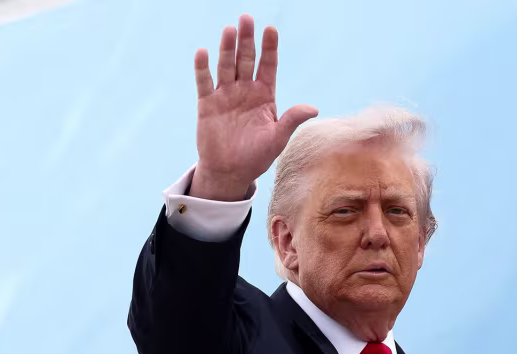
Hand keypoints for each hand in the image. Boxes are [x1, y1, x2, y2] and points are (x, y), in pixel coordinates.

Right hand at [191, 15, 318, 200]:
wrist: (231, 172)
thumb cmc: (257, 156)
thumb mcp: (278, 139)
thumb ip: (292, 120)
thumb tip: (314, 108)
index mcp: (264, 95)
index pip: (267, 66)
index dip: (269, 48)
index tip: (271, 30)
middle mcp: (245, 90)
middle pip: (246, 59)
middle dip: (247, 40)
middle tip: (246, 18)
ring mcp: (225, 94)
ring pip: (226, 66)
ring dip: (227, 48)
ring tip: (229, 30)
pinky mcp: (207, 103)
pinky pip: (204, 82)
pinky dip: (202, 68)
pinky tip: (203, 52)